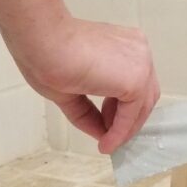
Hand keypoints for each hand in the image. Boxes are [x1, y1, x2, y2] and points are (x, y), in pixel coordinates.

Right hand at [9, 17, 159, 154]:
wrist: (42, 42)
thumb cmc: (47, 55)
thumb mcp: (72, 88)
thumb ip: (89, 110)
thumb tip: (102, 134)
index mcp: (125, 44)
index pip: (134, 80)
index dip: (121, 106)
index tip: (105, 122)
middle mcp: (138, 50)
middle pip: (144, 94)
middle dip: (126, 118)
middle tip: (107, 134)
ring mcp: (141, 63)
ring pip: (142, 105)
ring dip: (125, 128)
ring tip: (106, 141)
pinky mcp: (136, 79)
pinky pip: (132, 114)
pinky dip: (121, 131)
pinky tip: (106, 143)